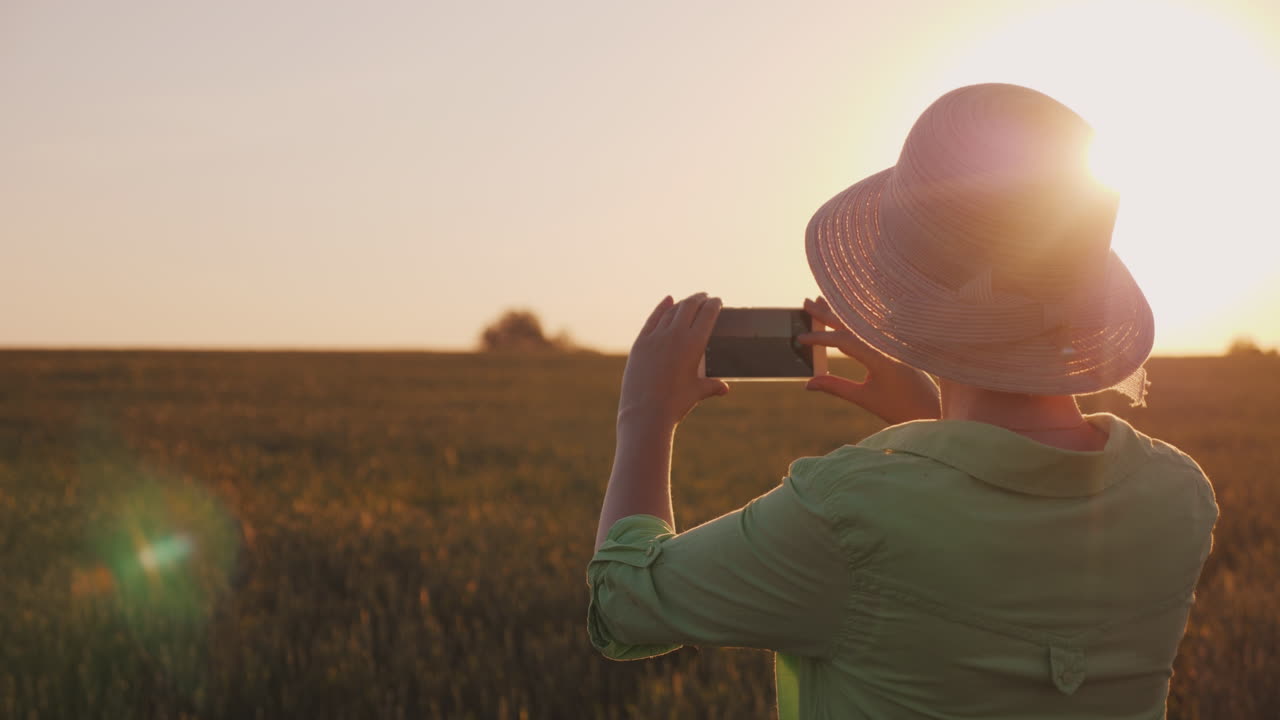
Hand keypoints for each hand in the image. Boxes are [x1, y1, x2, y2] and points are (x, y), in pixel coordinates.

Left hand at [617, 292, 730, 427]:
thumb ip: (712, 386)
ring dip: (682, 303)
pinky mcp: (640, 343)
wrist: (645, 413)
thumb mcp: (697, 392)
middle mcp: (675, 335)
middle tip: (705, 297)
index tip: (717, 301)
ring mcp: (656, 337)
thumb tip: (724, 389)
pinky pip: (653, 319)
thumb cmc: (676, 404)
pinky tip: (668, 300)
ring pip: (671, 311)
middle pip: (689, 307)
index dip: (714, 305)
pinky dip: (661, 307)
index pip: (707, 315)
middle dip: (699, 299)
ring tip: (688, 301)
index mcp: (694, 344)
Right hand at [797, 296, 940, 424]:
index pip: (844, 340)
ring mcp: (894, 342)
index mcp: (881, 357)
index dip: (820, 338)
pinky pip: (872, 327)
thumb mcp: (864, 399)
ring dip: (841, 313)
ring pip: (862, 323)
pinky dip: (855, 321)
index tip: (800, 339)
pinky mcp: (898, 344)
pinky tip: (846, 316)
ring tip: (822, 301)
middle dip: (828, 314)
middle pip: (853, 323)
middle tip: (806, 303)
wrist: (934, 411)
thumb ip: (835, 387)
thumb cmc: (901, 409)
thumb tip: (808, 383)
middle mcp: (888, 344)